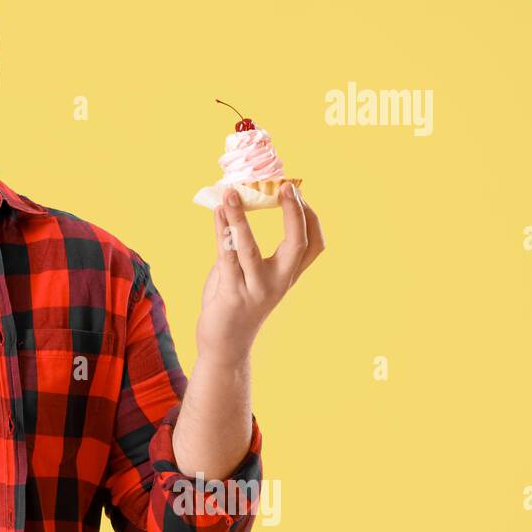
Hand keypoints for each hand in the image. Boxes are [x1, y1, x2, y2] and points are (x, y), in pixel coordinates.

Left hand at [196, 182, 324, 365]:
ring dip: (240, 218)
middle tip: (284, 186)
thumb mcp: (247, 272)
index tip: (296, 191)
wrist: (225, 345)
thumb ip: (243, 245)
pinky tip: (217, 214)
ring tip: (230, 193)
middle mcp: (279, 282)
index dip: (310, 216)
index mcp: (288, 275)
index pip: (314, 243)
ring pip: (250, 248)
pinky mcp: (232, 296)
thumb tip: (231, 207)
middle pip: (298, 243)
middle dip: (294, 213)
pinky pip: (226, 259)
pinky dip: (222, 234)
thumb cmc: (235, 302)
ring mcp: (257, 290)